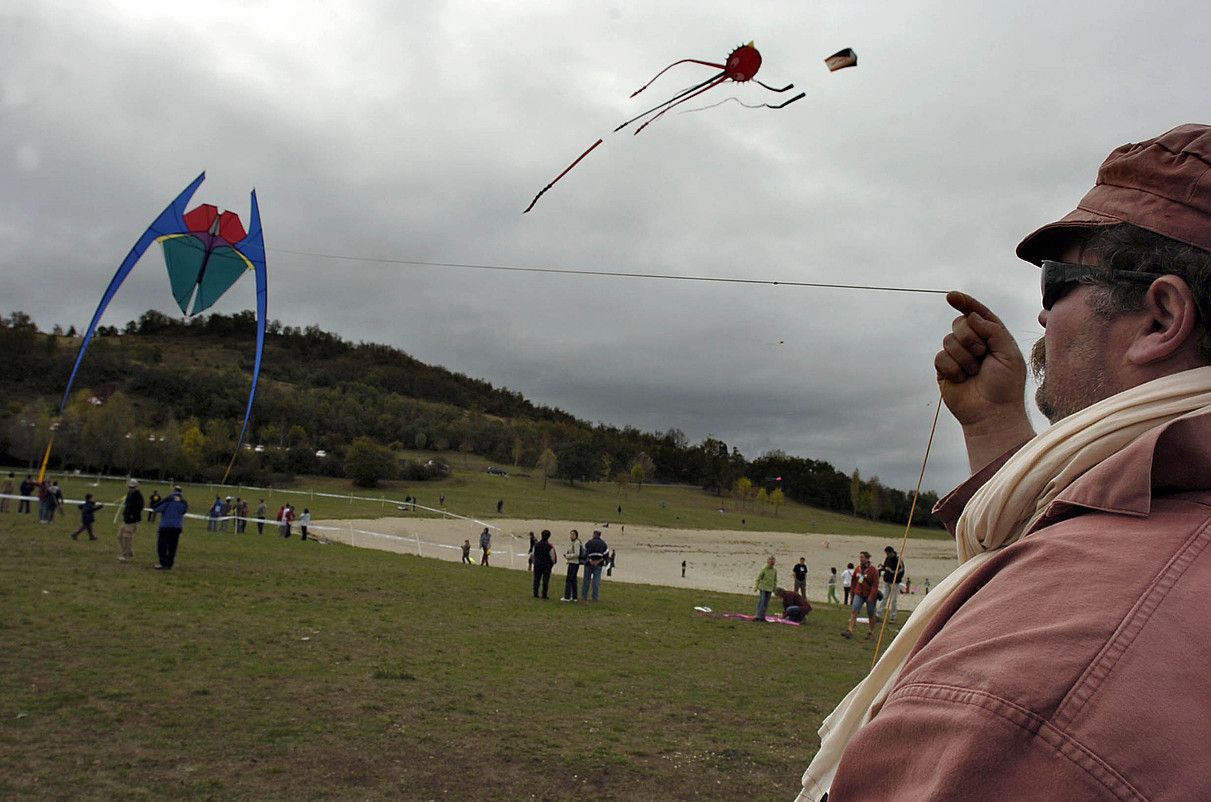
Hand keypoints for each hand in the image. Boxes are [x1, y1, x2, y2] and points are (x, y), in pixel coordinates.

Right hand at [935, 292, 1034, 469]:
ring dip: (963, 357)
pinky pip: (940, 357)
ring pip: (949, 340)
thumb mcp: (1008, 352)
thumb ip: (993, 330)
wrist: (992, 413)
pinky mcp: (944, 370)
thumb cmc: (1006, 385)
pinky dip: (953, 368)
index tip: (951, 296)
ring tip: (973, 373)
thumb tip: (971, 316)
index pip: (977, 314)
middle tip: (982, 355)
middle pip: (960, 324)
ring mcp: (958, 356)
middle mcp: (974, 344)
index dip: (965, 303)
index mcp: (992, 337)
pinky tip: (962, 380)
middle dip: (970, 338)